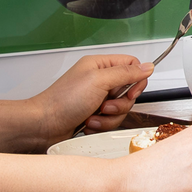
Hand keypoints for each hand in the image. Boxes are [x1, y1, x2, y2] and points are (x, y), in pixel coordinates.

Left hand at [24, 53, 152, 145]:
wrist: (44, 125)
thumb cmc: (62, 100)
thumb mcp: (98, 81)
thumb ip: (126, 73)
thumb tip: (147, 66)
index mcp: (100, 65)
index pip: (132, 65)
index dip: (136, 80)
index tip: (130, 91)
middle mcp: (100, 81)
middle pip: (129, 91)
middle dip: (119, 103)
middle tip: (105, 104)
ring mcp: (97, 99)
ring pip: (122, 109)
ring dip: (109, 117)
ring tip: (93, 116)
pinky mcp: (95, 115)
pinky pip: (112, 121)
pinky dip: (102, 125)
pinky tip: (88, 123)